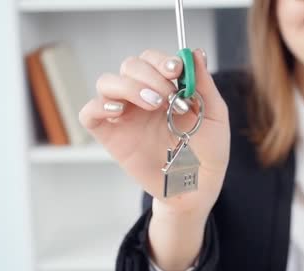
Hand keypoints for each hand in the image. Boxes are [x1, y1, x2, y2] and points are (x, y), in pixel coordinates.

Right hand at [78, 48, 229, 216]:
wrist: (197, 186)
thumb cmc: (208, 152)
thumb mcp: (214, 115)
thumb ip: (203, 84)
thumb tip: (195, 52)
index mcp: (166, 88)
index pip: (152, 59)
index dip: (161, 60)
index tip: (176, 71)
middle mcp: (142, 97)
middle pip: (129, 65)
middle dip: (149, 74)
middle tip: (167, 95)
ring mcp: (125, 116)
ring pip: (107, 82)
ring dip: (129, 86)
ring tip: (153, 104)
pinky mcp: (110, 136)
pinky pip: (89, 113)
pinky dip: (98, 106)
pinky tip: (119, 112)